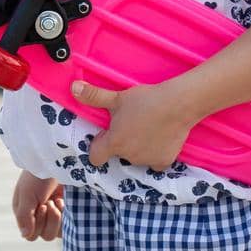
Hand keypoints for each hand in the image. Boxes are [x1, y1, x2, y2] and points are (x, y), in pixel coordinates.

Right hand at [12, 170, 64, 241]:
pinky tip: (64, 201)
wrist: (58, 160)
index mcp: (25, 211)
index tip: (42, 206)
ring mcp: (53, 214)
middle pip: (43, 235)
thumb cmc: (38, 174)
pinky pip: (67, 228)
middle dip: (48, 220)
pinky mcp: (66, 212)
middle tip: (49, 202)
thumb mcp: (27, 193)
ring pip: (56, 233)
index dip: (37, 224)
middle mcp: (38, 215)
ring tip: (57, 201)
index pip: (30, 234)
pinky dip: (66, 218)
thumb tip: (25, 235)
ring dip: (57, 219)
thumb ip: (24, 215)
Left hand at [73, 78, 197, 172]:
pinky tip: (159, 138)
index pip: (95, 157)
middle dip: (121, 142)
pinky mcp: (164, 161)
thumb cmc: (144, 100)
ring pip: (136, 157)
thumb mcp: (117, 97)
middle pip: (118, 154)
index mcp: (114, 143)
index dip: (97, 147)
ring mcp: (147, 160)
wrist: (177, 105)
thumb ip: (94, 96)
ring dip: (137, 147)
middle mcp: (128, 156)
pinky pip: (154, 162)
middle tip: (130, 123)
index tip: (104, 135)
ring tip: (146, 127)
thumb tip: (73, 88)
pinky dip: (155, 153)